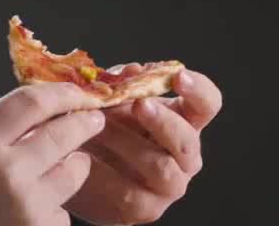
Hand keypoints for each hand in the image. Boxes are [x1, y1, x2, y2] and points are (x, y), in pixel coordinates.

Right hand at [0, 82, 104, 225]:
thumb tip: (41, 116)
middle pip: (61, 134)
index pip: (31, 103)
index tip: (76, 92)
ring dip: (76, 164)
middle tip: (94, 118)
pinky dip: (55, 208)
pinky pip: (62, 213)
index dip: (61, 92)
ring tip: (74, 161)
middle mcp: (7, 170)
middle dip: (84, 123)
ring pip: (72, 173)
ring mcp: (27, 205)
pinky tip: (37, 209)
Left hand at [65, 68, 222, 224]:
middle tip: (139, 104)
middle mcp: (184, 154)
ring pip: (162, 167)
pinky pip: (130, 192)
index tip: (178, 76)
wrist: (71, 167)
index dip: (198, 89)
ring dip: (127, 143)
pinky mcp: (145, 207)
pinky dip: (105, 173)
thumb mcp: (109, 98)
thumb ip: (122, 84)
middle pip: (188, 139)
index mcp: (182, 120)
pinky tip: (85, 159)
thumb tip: (133, 70)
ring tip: (97, 128)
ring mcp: (169, 184)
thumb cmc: (99, 124)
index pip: (206, 104)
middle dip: (163, 121)